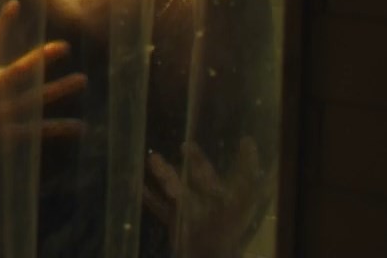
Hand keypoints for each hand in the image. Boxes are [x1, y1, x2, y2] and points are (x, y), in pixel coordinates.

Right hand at [0, 0, 86, 179]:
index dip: (1, 25)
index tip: (15, 5)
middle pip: (19, 72)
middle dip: (42, 58)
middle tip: (65, 47)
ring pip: (34, 99)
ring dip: (60, 89)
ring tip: (82, 80)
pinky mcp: (8, 136)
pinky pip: (38, 131)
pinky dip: (60, 128)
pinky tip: (80, 126)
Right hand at [143, 138, 271, 257]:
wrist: (210, 253)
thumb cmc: (228, 226)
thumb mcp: (243, 196)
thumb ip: (246, 170)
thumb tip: (249, 140)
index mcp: (218, 194)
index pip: (206, 171)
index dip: (197, 158)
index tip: (185, 145)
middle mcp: (202, 201)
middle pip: (185, 179)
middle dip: (172, 166)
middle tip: (156, 155)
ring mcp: (187, 212)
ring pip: (170, 189)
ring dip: (161, 175)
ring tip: (150, 160)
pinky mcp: (175, 223)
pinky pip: (159, 207)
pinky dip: (149, 197)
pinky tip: (137, 186)